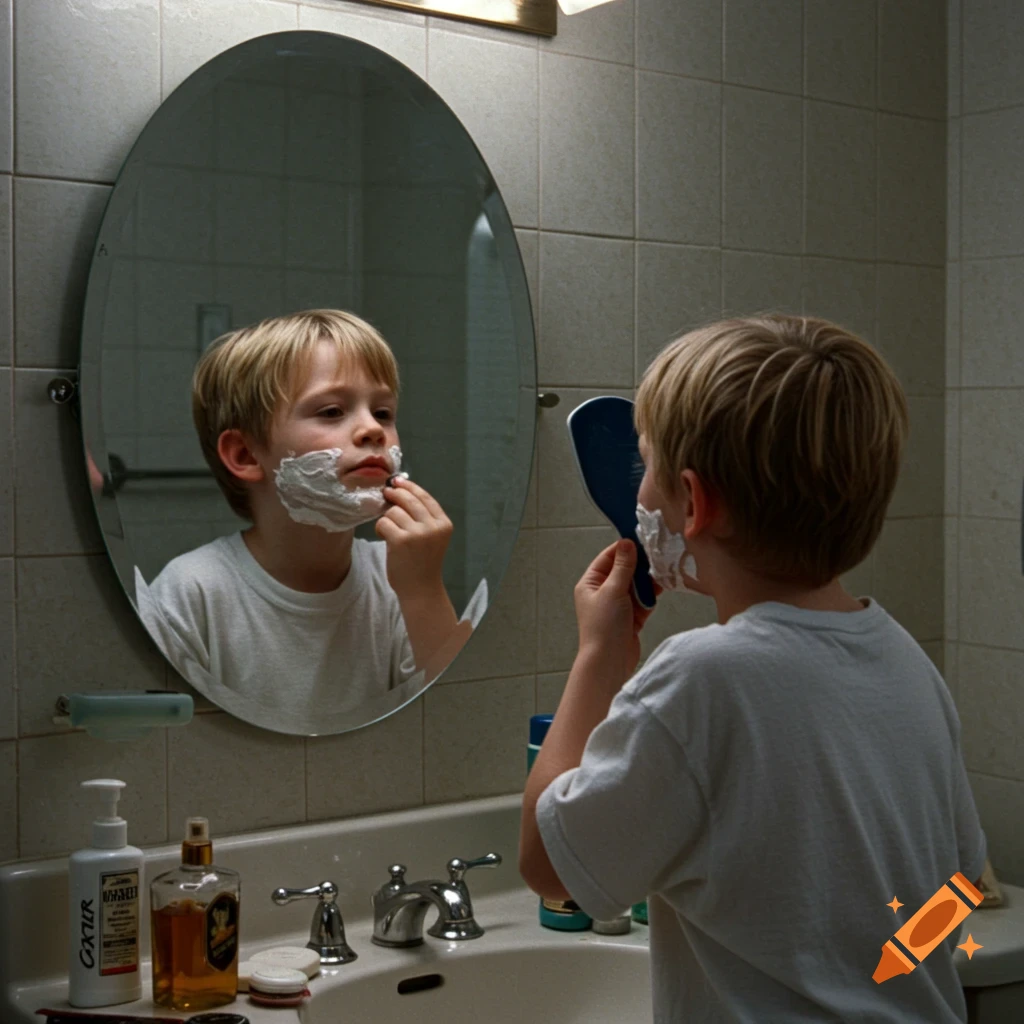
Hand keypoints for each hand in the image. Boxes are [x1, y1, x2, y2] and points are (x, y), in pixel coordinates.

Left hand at [375, 477, 452, 601]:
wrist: (420, 589)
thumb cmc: (423, 562)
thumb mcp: (431, 536)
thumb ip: (422, 516)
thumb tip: (399, 490)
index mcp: (444, 524)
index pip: (425, 497)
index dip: (410, 487)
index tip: (397, 481)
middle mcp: (433, 527)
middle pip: (408, 499)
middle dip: (394, 494)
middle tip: (385, 493)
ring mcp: (418, 534)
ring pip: (393, 511)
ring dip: (387, 518)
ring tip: (390, 531)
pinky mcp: (400, 541)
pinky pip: (383, 522)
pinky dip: (380, 528)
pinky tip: (384, 537)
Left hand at [574, 539, 657, 678]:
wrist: (609, 662)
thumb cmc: (604, 626)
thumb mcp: (613, 590)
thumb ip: (623, 566)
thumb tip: (626, 543)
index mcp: (591, 583)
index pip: (608, 558)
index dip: (624, 549)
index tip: (642, 541)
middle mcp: (602, 592)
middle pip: (624, 571)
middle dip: (639, 567)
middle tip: (657, 559)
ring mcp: (617, 606)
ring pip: (636, 586)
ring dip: (646, 583)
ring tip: (660, 576)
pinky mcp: (630, 618)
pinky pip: (642, 601)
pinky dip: (649, 598)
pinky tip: (659, 592)